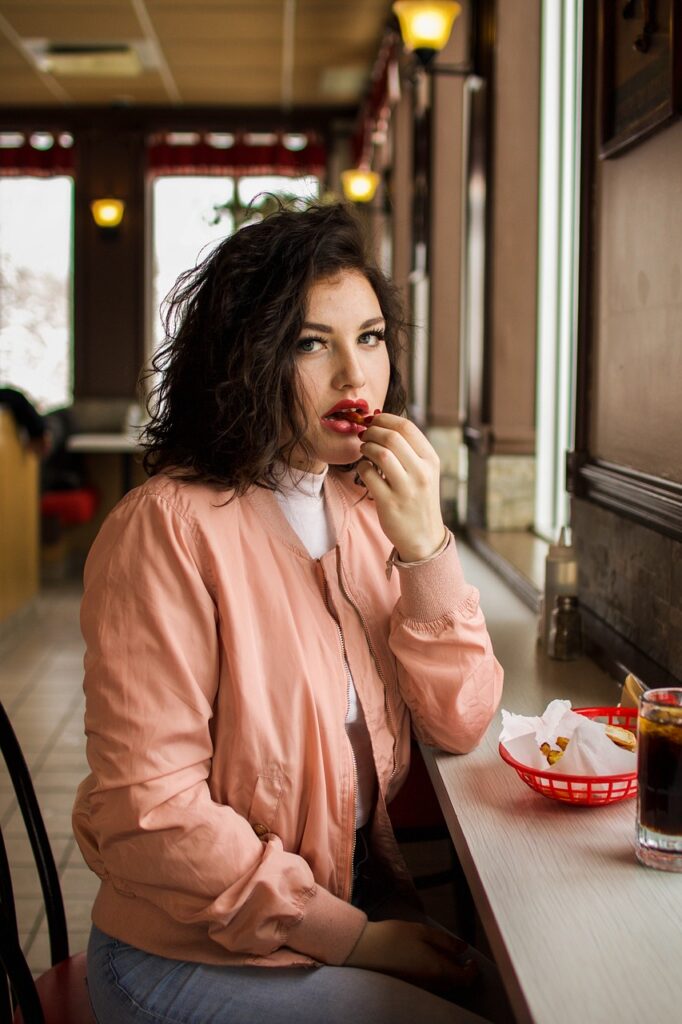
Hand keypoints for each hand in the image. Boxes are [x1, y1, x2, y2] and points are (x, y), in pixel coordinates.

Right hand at [344, 919, 477, 997]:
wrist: (366, 950)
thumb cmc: (394, 937)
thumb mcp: (422, 931)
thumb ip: (445, 941)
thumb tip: (463, 948)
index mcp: (438, 969)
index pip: (464, 979)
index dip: (472, 971)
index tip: (472, 960)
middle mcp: (431, 983)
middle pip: (455, 984)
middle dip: (461, 972)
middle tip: (461, 957)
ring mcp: (420, 987)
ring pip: (442, 985)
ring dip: (448, 973)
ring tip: (443, 955)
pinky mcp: (409, 985)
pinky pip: (430, 984)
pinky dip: (436, 975)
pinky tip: (427, 960)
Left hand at [356, 413, 445, 561]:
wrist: (424, 537)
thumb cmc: (419, 499)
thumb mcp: (425, 472)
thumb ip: (410, 449)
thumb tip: (383, 422)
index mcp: (431, 460)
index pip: (407, 427)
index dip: (385, 419)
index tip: (373, 420)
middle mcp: (421, 473)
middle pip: (392, 437)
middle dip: (372, 431)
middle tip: (364, 435)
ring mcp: (406, 488)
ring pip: (380, 454)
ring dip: (366, 447)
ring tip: (364, 450)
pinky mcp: (389, 502)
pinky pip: (368, 474)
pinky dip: (361, 466)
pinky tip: (364, 469)